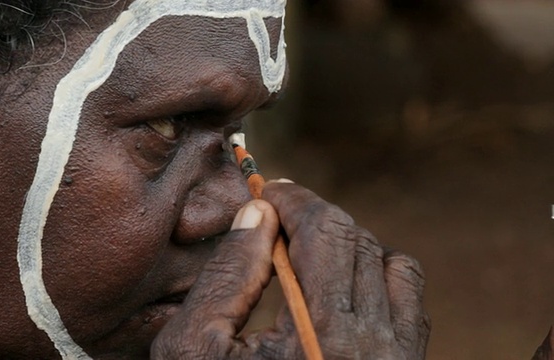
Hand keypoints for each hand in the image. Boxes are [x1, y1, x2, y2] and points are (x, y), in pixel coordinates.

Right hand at [151, 182, 429, 358]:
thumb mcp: (195, 350)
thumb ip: (227, 276)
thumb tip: (257, 214)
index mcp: (319, 335)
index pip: (322, 229)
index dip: (291, 198)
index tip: (265, 193)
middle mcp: (372, 344)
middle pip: (351, 236)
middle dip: (309, 215)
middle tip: (275, 219)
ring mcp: (397, 356)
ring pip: (382, 256)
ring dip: (342, 241)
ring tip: (303, 254)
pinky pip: (408, 288)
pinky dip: (378, 269)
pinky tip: (341, 283)